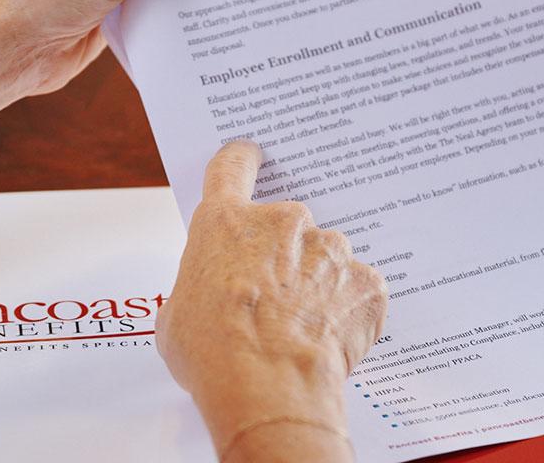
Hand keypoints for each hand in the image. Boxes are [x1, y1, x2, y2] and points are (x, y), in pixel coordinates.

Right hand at [157, 141, 387, 460]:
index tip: (250, 157)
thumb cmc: (213, 354)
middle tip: (271, 298)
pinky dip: (347, 310)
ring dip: (318, 282)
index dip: (240, 161)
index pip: (232, 167)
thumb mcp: (177, 315)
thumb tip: (214, 296)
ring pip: (325, 258)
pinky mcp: (366, 280)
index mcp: (227, 223)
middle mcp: (284, 222)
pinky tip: (331, 339)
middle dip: (281, 254)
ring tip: (302, 329)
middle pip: (285, 224)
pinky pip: (357, 289)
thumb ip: (201, 285)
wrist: (269, 386)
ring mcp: (331, 249)